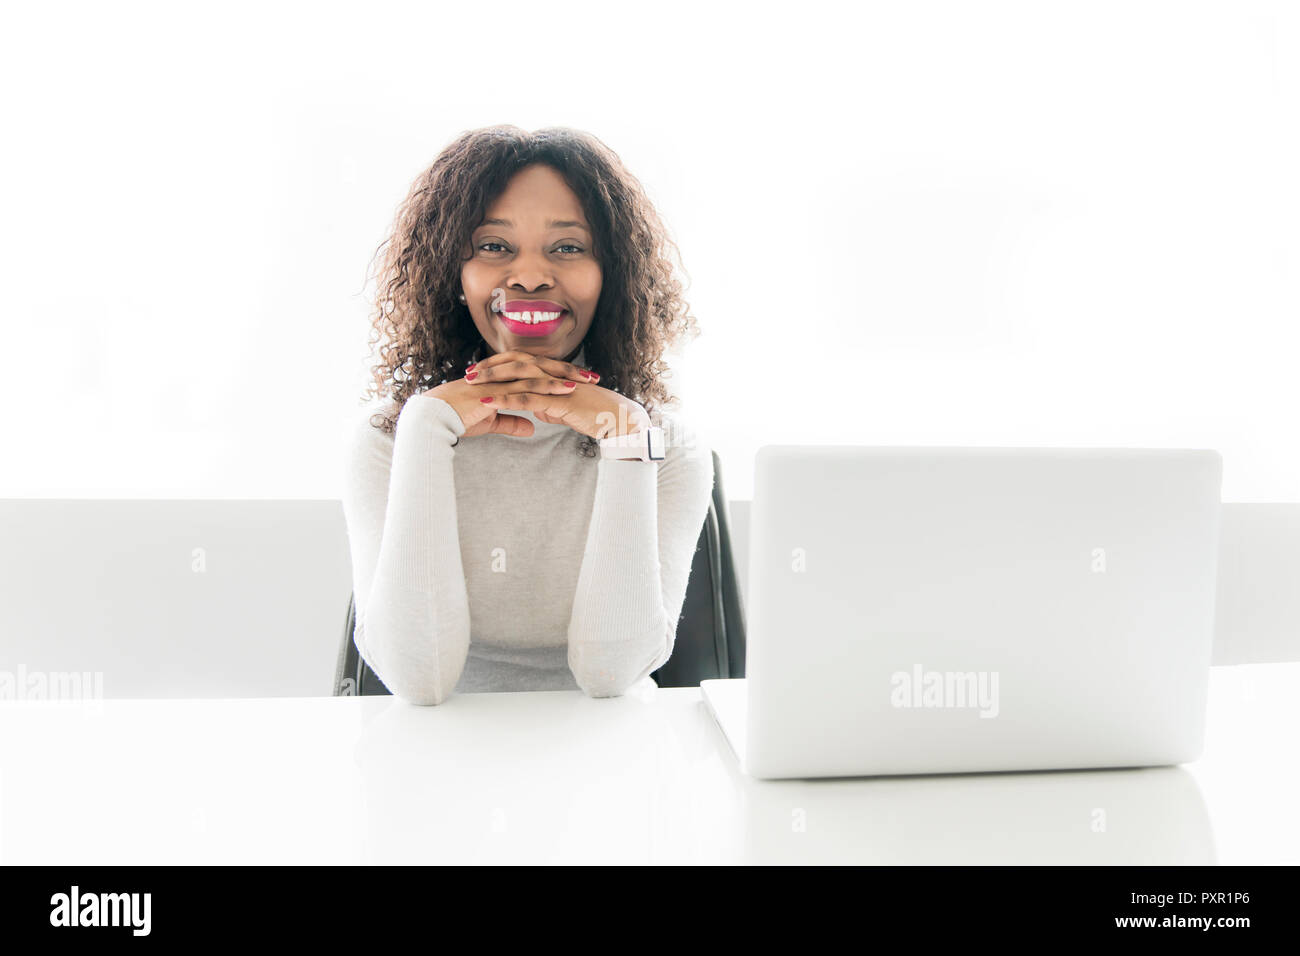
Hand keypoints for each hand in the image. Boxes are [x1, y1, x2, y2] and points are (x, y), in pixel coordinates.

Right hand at [426, 351, 589, 437]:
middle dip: (568, 372)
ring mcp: (499, 379)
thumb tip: (530, 428)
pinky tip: (564, 392)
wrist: (434, 418)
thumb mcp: (490, 423)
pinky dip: (546, 388)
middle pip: (541, 368)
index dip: (558, 376)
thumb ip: (510, 422)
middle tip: (593, 377)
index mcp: (502, 377)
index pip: (536, 372)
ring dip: (563, 377)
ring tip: (586, 382)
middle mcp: (503, 374)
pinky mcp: (495, 390)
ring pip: (537, 374)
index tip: (580, 382)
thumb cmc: (457, 418)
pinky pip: (525, 387)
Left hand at [458, 349, 650, 440]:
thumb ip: (550, 406)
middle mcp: (554, 374)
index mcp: (555, 374)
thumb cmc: (596, 416)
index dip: (500, 366)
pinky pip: (527, 398)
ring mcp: (556, 385)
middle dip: (489, 368)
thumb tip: (537, 409)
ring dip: (492, 380)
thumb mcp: (567, 410)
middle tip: (467, 373)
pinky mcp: (559, 400)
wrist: (619, 421)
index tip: (479, 372)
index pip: (522, 364)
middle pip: (516, 364)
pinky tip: (487, 401)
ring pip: (518, 378)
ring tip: (470, 385)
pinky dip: (504, 399)